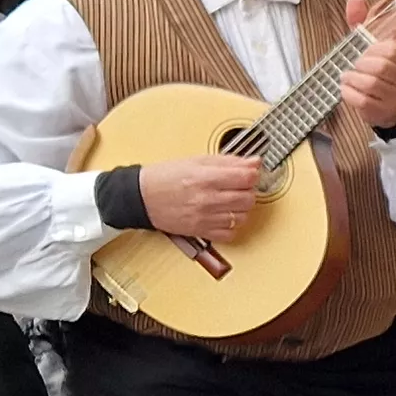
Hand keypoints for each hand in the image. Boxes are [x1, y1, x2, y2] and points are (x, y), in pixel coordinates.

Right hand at [140, 153, 262, 241]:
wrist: (141, 197)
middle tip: (238, 186)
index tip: (249, 172)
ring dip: (241, 208)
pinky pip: (230, 234)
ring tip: (230, 200)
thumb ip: (228, 161)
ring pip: (243, 217)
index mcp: (205, 178)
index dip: (252, 173)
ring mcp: (205, 218)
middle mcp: (207, 199)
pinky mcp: (201, 232)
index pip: (247, 177)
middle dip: (247, 190)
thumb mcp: (197, 161)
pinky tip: (224, 215)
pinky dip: (232, 225)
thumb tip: (254, 162)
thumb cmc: (165, 177)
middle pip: (248, 198)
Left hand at [338, 0, 395, 131]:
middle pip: (380, 68)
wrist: (387, 106)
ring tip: (347, 78)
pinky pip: (363, 101)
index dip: (371, 51)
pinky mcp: (383, 111)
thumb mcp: (370, 45)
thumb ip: (361, 22)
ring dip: (352, 80)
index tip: (364, 53)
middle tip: (354, 67)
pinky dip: (349, 94)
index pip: (390, 49)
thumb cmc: (376, 71)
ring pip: (371, 84)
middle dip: (361, 66)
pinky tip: (347, 90)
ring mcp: (395, 96)